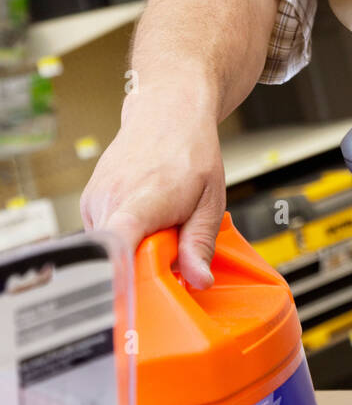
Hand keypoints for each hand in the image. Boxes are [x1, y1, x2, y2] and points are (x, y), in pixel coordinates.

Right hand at [80, 90, 225, 287]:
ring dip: (133, 248)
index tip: (126, 293)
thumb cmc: (190, 149)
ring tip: (157, 220)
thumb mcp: (210, 198)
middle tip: (169, 247)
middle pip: (115, 259)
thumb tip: (198, 278)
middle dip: (140, 267)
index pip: (118, 241)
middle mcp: (111, 199)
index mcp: (144, 199)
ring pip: (108, 249)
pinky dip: (123, 235)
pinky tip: (143, 213)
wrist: (168, 111)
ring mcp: (95, 199)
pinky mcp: (89, 201)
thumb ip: (200, 241)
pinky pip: (103, 234)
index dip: (119, 271)